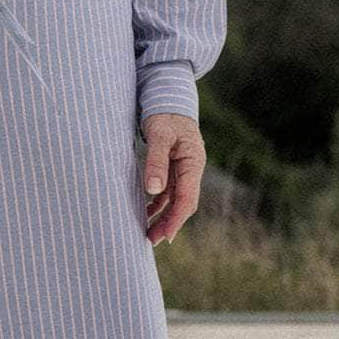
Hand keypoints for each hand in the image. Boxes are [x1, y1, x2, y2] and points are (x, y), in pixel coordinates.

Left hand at [139, 113, 204, 244]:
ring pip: (175, 200)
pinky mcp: (173, 168)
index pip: (187, 197)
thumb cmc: (164, 114)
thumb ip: (156, 161)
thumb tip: (154, 190)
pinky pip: (167, 192)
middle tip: (151, 240)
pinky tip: (145, 213)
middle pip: (183, 203)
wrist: (168, 98)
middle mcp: (191, 169)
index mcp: (193, 162)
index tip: (165, 236)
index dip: (176, 218)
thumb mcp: (159, 134)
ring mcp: (183, 170)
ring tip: (148, 233)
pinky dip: (157, 204)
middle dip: (169, 223)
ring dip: (163, 217)